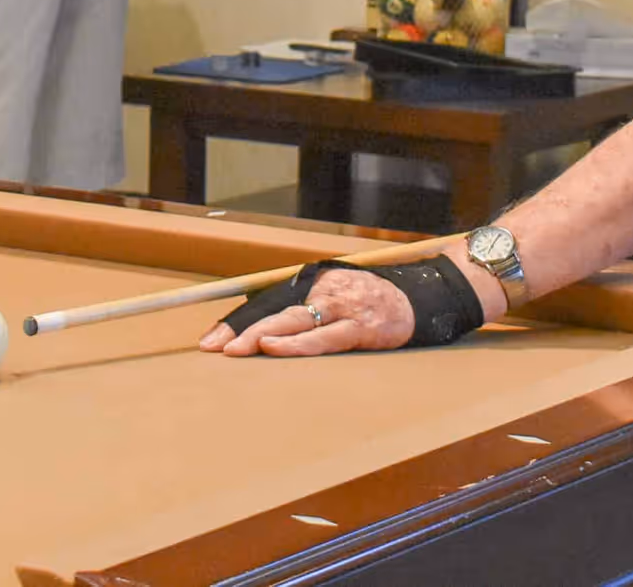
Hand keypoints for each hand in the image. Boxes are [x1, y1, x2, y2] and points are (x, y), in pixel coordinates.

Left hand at [198, 268, 415, 357]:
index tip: (212, 339)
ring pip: (294, 321)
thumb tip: (268, 332)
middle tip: (214, 347)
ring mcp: (341, 307)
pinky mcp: (359, 327)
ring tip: (236, 349)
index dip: (239, 320)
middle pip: (274, 308)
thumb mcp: (337, 295)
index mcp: (314, 282)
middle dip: (241, 328)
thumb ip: (308, 309)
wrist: (420, 298)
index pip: (268, 300)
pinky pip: (322, 338)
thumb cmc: (372, 302)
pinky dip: (296, 344)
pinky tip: (276, 347)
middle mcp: (324, 289)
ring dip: (262, 336)